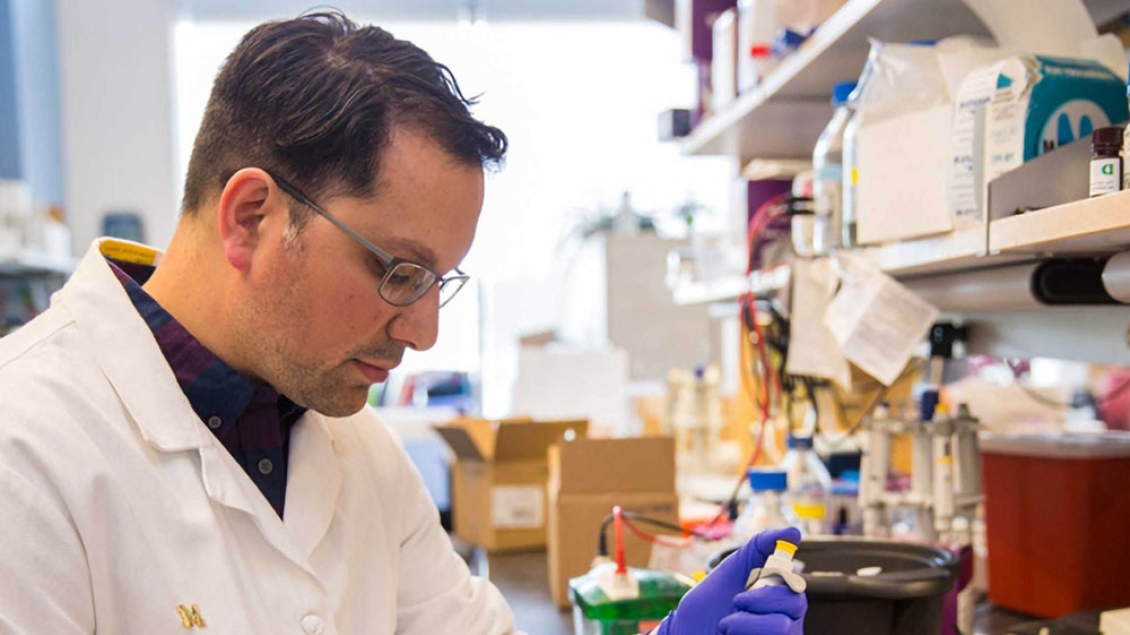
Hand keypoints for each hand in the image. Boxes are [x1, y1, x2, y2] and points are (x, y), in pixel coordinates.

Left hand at [655, 527, 805, 634]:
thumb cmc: (705, 609)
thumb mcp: (729, 571)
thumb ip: (758, 548)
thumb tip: (792, 532)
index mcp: (772, 595)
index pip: (794, 582)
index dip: (786, 572)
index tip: (770, 568)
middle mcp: (779, 617)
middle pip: (796, 602)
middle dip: (764, 598)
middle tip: (737, 600)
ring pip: (784, 626)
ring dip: (748, 622)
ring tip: (727, 624)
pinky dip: (746, 631)